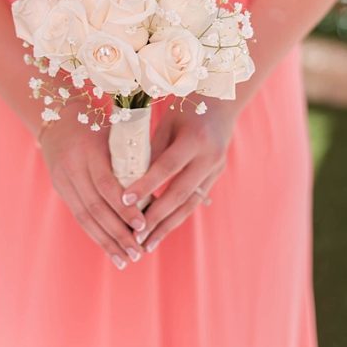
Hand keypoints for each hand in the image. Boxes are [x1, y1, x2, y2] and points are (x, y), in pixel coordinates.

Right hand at [38, 101, 148, 269]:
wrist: (58, 118)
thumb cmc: (100, 127)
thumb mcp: (116, 136)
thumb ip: (133, 161)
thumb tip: (157, 198)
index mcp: (90, 150)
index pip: (107, 185)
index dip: (124, 208)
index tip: (143, 226)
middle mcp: (72, 166)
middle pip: (95, 206)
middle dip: (118, 233)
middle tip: (138, 253)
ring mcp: (62, 178)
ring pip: (84, 216)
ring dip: (106, 241)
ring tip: (126, 260)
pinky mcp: (59, 187)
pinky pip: (78, 215)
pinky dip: (95, 235)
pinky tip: (110, 251)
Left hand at [122, 100, 235, 253]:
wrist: (222, 102)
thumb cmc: (183, 109)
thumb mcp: (165, 124)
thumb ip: (151, 150)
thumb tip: (127, 177)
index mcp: (194, 139)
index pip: (166, 167)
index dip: (146, 184)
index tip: (124, 200)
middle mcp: (209, 157)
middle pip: (180, 194)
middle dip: (157, 217)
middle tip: (135, 237)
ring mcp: (216, 169)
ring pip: (190, 204)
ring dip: (167, 226)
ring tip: (147, 244)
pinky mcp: (217, 176)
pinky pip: (194, 201)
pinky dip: (176, 216)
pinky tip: (160, 231)